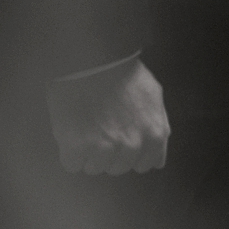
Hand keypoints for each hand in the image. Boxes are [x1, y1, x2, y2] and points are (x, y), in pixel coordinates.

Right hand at [46, 57, 170, 174]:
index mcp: (154, 136)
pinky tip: (71, 131)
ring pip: (94, 168)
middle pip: (117, 167)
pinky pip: (72, 164)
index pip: (143, 164)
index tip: (119, 136)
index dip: (129, 151)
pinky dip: (69, 152)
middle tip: (100, 125)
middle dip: (109, 151)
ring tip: (86, 125)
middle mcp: (132, 146)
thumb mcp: (153, 95)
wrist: (90, 60)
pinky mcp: (77, 147)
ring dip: (88, 153)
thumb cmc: (122, 74)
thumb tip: (157, 160)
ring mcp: (104, 149)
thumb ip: (159, 126)